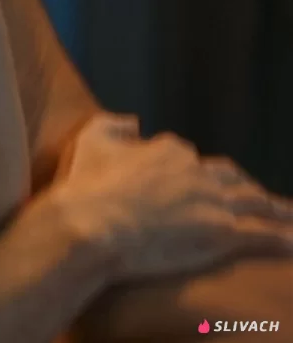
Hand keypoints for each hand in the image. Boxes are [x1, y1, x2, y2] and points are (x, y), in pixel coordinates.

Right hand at [55, 112, 292, 280]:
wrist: (92, 224)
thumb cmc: (86, 184)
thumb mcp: (91, 140)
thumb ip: (113, 124)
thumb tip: (133, 121)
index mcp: (169, 149)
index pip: (187, 155)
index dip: (188, 170)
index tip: (187, 182)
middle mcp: (197, 171)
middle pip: (230, 176)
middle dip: (241, 186)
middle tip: (249, 197)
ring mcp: (214, 203)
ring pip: (255, 202)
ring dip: (273, 209)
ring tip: (286, 215)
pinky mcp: (224, 235)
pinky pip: (264, 236)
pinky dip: (282, 238)